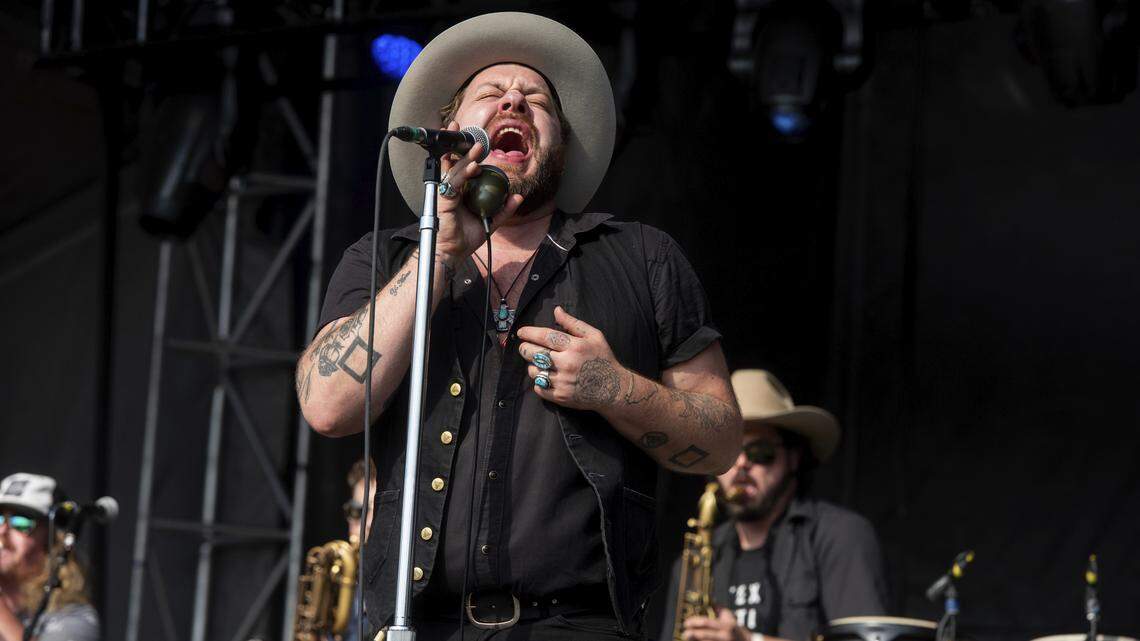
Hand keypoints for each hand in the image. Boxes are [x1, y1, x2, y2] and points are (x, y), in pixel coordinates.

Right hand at [436, 121, 523, 262]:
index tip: (475, 141)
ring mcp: (445, 193)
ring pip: (455, 169)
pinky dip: (464, 173)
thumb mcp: (491, 222)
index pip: (461, 167)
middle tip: (466, 130)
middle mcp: (451, 189)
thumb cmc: (466, 239)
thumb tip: (518, 196)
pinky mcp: (443, 199)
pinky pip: (454, 182)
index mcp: (459, 192)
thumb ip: (503, 209)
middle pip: (454, 162)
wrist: (452, 253)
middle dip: (460, 145)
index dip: (466, 153)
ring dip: (467, 157)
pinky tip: (474, 166)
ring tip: (478, 147)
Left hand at [516, 306, 624, 410]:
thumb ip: (573, 323)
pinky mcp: (560, 396)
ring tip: (539, 363)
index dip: (529, 333)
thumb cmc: (603, 359)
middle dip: (525, 348)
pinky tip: (545, 377)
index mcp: (575, 346)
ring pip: (534, 371)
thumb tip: (556, 310)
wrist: (614, 389)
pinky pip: (538, 388)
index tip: (521, 332)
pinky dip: (538, 382)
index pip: (544, 336)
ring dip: (532, 366)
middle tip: (525, 348)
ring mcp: (563, 381)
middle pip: (534, 353)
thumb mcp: (594, 336)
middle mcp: (567, 363)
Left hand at [682, 607, 749, 640]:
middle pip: (704, 635)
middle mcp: (724, 636)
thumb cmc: (736, 629)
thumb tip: (707, 602)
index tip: (686, 622)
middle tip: (684, 633)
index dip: (694, 622)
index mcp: (725, 625)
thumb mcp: (729, 617)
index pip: (706, 622)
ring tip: (688, 638)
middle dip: (693, 634)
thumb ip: (719, 610)